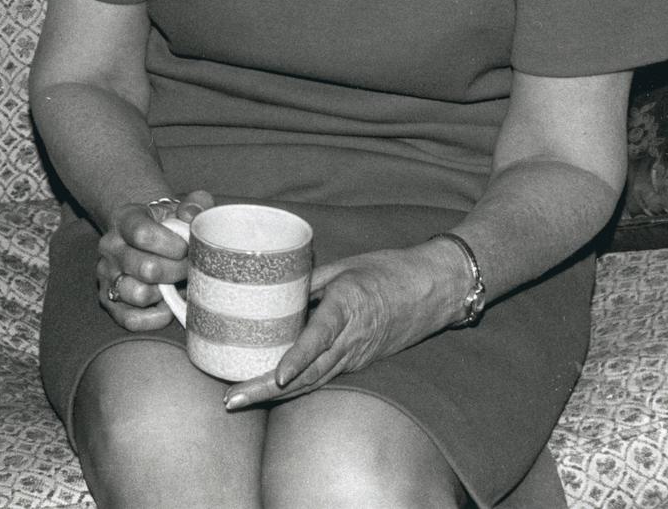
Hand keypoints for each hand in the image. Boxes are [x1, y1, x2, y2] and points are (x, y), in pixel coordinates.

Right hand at [95, 191, 213, 331]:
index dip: (173, 245)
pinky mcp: (109, 301)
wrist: (147, 238)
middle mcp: (110, 246)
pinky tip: (166, 304)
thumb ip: (195, 203)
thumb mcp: (182, 208)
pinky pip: (130, 319)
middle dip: (178, 271)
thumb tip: (190, 216)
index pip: (142, 234)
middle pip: (147, 269)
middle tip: (189, 267)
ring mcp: (107, 275)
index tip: (187, 247)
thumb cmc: (169, 225)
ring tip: (176, 284)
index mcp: (124, 219)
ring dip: (166, 294)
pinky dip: (154, 317)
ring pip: (138, 294)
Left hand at [222, 240, 463, 409]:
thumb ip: (308, 280)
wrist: (435, 290)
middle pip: (307, 373)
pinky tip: (269, 389)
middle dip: (268, 390)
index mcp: (348, 308)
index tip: (276, 377)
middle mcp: (351, 340)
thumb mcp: (345, 266)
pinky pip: (323, 377)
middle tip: (232, 399)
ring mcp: (356, 356)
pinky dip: (295, 386)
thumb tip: (272, 289)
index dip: (296, 359)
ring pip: (313, 381)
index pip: (319, 339)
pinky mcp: (358, 361)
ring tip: (240, 400)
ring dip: (276, 395)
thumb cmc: (388, 271)